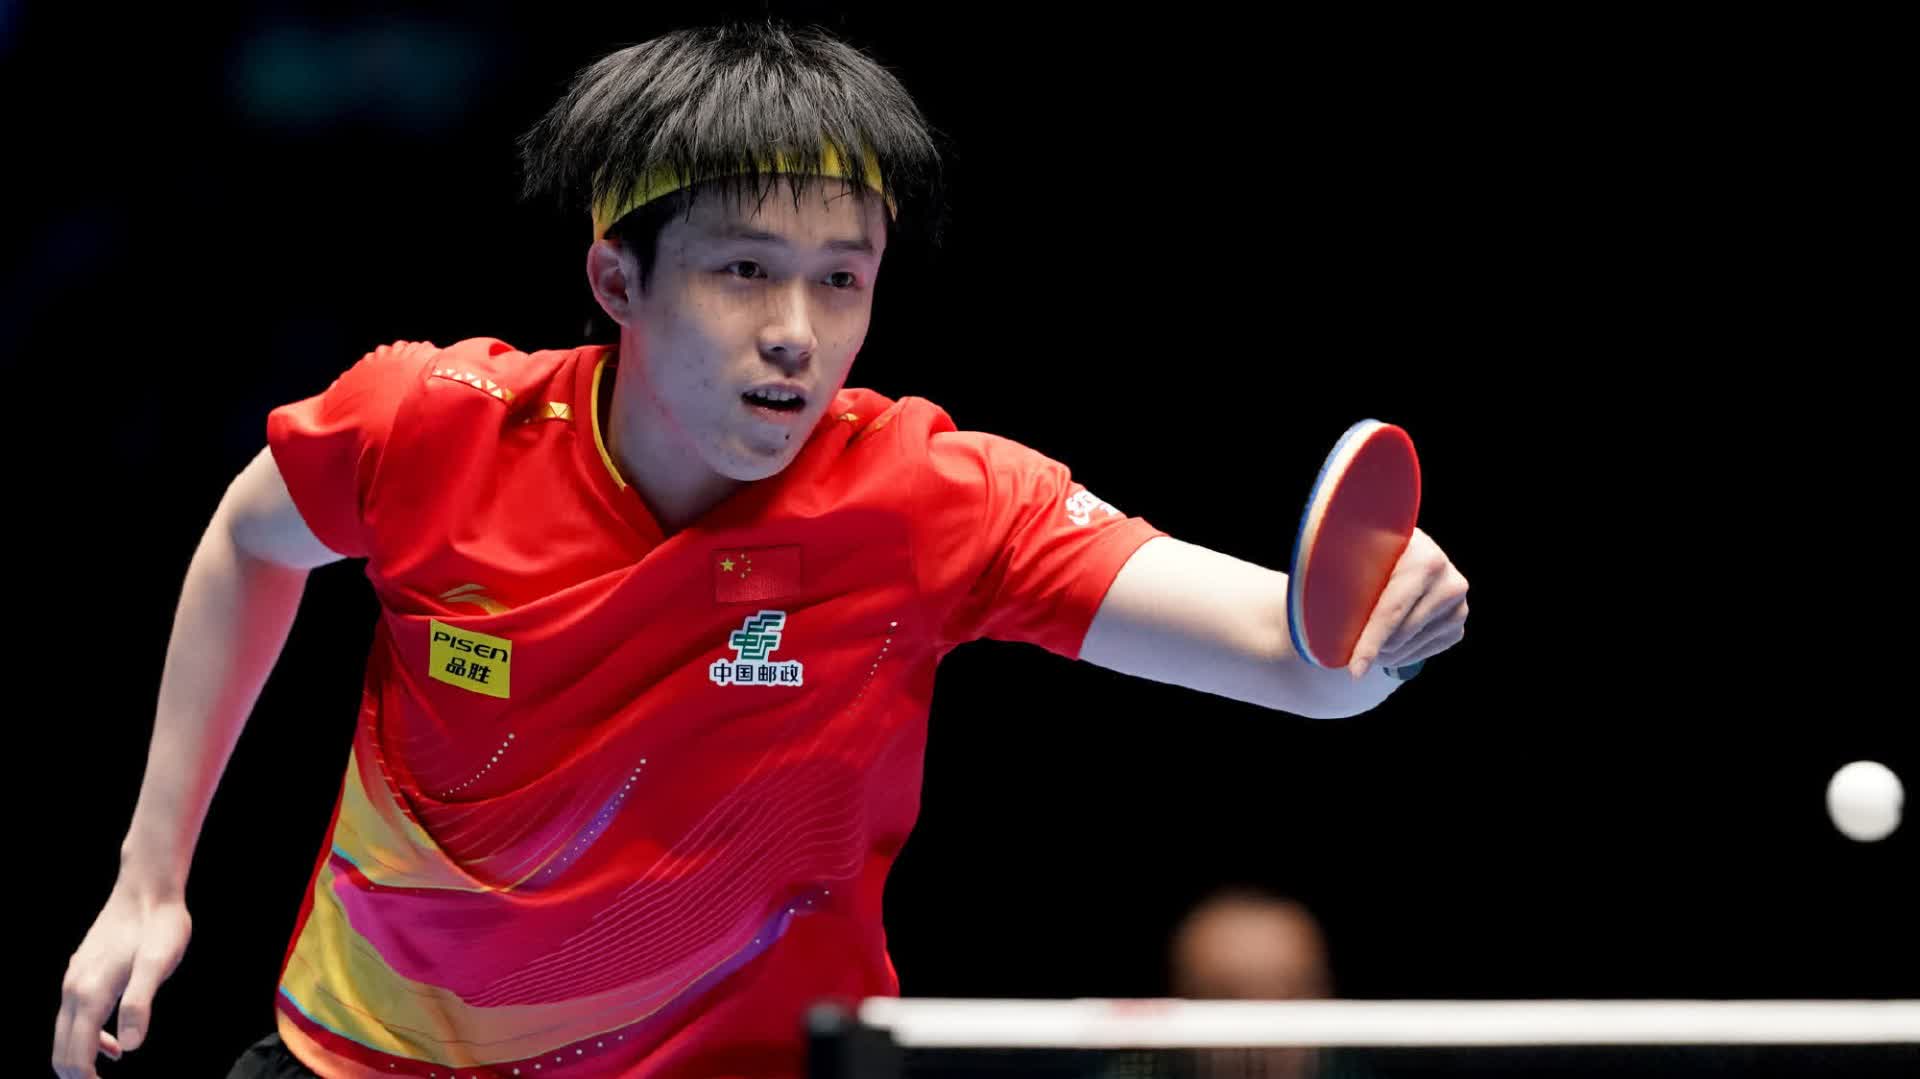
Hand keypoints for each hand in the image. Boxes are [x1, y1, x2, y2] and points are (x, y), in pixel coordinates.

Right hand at [54, 878, 191, 1077]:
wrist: (147, 889)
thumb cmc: (159, 926)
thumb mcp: (158, 964)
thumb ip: (140, 1004)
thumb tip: (129, 1047)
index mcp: (90, 994)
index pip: (75, 1055)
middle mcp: (73, 990)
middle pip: (61, 1050)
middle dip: (77, 1077)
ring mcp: (75, 979)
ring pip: (65, 1034)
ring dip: (81, 1059)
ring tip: (106, 1076)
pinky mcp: (82, 972)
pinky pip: (73, 1016)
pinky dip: (86, 1038)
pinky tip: (114, 1045)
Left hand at [1347, 527, 1468, 678]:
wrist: (1402, 552)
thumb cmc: (1370, 555)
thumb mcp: (1357, 555)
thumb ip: (1342, 577)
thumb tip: (1317, 619)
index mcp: (1422, 558)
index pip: (1391, 611)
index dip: (1369, 642)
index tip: (1353, 669)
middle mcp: (1448, 581)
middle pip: (1400, 635)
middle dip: (1372, 647)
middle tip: (1350, 645)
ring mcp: (1457, 605)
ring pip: (1409, 648)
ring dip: (1384, 653)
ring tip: (1368, 638)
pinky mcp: (1457, 624)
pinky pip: (1422, 653)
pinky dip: (1400, 655)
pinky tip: (1388, 639)